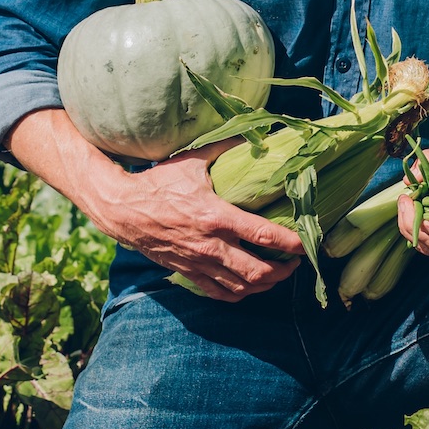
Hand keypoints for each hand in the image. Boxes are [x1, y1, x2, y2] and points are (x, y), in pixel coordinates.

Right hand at [91, 140, 304, 302]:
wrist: (123, 209)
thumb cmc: (159, 182)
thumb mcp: (192, 160)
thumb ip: (225, 148)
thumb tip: (254, 134)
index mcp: (216, 216)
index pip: (263, 235)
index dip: (289, 244)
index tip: (305, 245)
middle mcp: (210, 245)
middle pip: (257, 271)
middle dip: (283, 271)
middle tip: (294, 263)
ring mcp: (198, 263)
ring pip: (241, 287)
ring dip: (265, 285)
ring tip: (278, 275)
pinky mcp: (188, 272)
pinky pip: (219, 293)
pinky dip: (240, 294)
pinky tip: (250, 287)